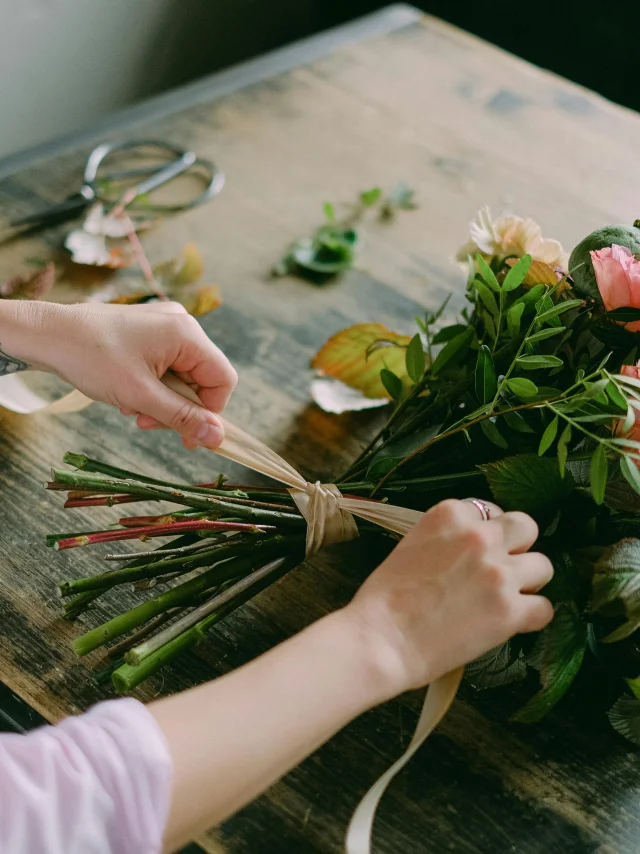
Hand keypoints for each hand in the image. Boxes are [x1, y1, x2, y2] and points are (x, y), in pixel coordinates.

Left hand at [30, 301, 236, 448]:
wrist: (48, 334)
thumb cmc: (91, 358)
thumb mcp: (140, 395)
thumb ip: (182, 417)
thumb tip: (218, 438)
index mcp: (186, 333)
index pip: (222, 380)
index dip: (209, 411)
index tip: (186, 435)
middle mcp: (181, 324)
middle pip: (202, 379)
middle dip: (178, 407)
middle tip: (148, 423)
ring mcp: (165, 325)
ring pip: (182, 376)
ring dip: (162, 400)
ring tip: (132, 408)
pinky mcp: (149, 331)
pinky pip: (166, 366)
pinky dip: (152, 386)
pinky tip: (128, 394)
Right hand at [344, 498, 553, 698]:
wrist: (381, 639)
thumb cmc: (384, 599)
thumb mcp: (412, 545)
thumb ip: (446, 539)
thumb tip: (468, 551)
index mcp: (450, 515)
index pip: (489, 510)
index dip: (487, 533)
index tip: (478, 552)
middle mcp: (479, 537)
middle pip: (525, 528)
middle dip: (517, 548)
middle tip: (501, 570)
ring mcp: (498, 573)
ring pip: (543, 566)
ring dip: (528, 582)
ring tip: (506, 599)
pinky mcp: (510, 611)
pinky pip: (545, 607)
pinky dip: (531, 617)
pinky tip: (511, 624)